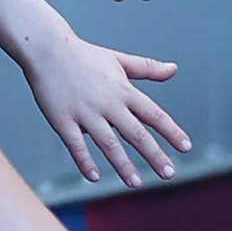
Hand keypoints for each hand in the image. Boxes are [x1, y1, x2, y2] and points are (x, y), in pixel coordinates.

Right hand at [22, 33, 190, 186]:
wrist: (45, 47)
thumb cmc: (84, 55)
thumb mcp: (119, 59)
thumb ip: (147, 68)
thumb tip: (174, 69)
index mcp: (123, 90)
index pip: (154, 114)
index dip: (171, 131)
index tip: (186, 147)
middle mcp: (107, 103)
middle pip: (136, 133)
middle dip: (154, 155)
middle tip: (169, 174)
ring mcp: (84, 112)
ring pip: (108, 143)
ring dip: (122, 165)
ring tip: (136, 183)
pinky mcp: (61, 119)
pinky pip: (75, 144)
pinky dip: (84, 161)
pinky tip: (94, 177)